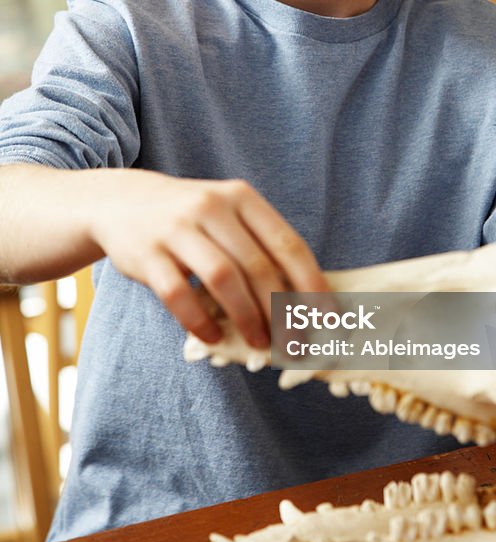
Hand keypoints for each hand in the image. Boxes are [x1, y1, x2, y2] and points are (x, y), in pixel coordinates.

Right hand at [87, 170, 327, 346]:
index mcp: (241, 198)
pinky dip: (199, 322)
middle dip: (280, 310)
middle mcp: (212, 207)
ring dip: (246, 318)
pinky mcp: (146, 253)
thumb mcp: (229, 214)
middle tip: (293, 341)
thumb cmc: (192, 218)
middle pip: (258, 266)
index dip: (311, 284)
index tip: (328, 317)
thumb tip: (307, 296)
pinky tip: (213, 338)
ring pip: (223, 279)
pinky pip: (178, 294)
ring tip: (259, 343)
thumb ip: (261, 245)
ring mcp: (176, 228)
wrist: (121, 202)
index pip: (288, 244)